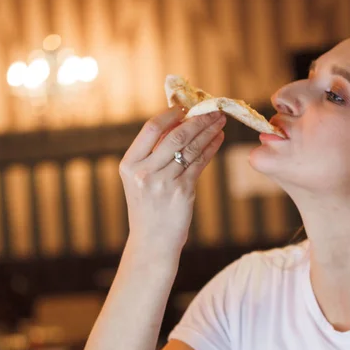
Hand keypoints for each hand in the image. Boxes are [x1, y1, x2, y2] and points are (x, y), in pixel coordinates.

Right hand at [119, 105, 225, 259]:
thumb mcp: (140, 180)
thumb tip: (178, 122)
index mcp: (129, 164)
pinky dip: (211, 149)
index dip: (171, 115)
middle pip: (175, 135)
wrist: (152, 241)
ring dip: (208, 131)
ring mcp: (163, 183)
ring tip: (220, 121)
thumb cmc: (148, 208)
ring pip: (191, 148)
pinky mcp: (182, 192)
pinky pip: (199, 163)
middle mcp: (144, 172)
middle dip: (197, 120)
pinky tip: (218, 140)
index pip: (150, 129)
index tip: (185, 107)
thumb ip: (153, 154)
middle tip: (213, 110)